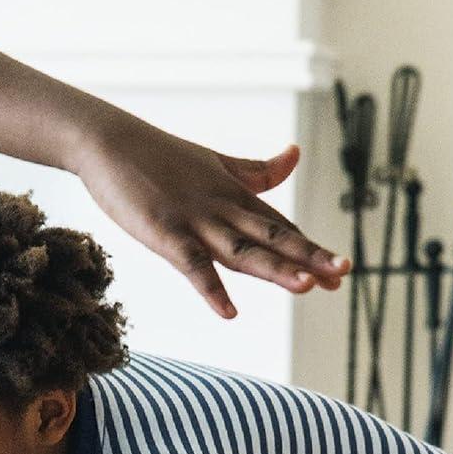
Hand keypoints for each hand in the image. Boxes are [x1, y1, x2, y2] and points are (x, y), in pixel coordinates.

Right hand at [73, 111, 349, 318]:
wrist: (110, 141)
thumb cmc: (157, 155)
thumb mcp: (214, 162)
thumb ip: (255, 170)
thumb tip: (295, 154)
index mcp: (235, 195)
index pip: (280, 227)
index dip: (310, 249)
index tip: (340, 271)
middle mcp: (222, 208)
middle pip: (271, 237)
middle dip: (308, 257)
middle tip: (342, 276)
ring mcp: (194, 221)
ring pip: (241, 249)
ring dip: (273, 267)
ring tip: (305, 285)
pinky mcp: (164, 232)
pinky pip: (191, 264)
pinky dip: (210, 288)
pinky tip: (229, 312)